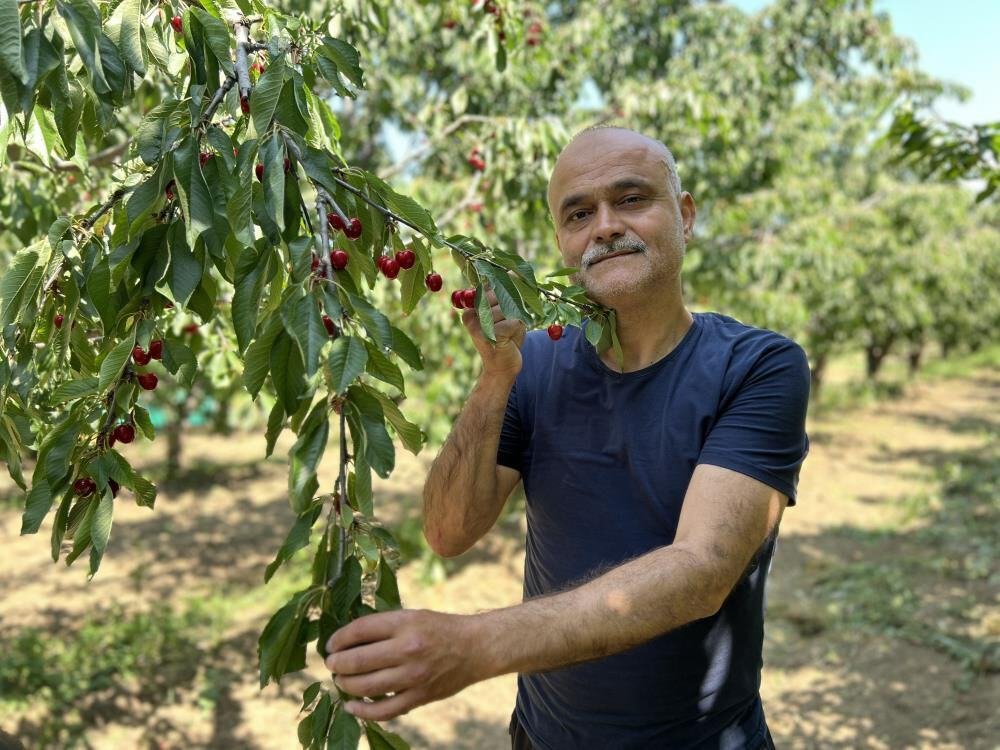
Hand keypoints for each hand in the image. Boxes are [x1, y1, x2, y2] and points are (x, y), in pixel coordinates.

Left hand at [324, 608, 489, 720]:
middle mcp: (408, 649)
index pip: (360, 630)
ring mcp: (413, 676)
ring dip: (346, 684)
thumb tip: (347, 640)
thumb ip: (384, 627)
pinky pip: (383, 710)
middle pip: (358, 660)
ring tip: (341, 679)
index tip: (330, 645)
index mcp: (405, 623)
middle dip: (337, 663)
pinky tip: (351, 706)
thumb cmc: (439, 628)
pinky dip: (362, 711)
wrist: (474, 648)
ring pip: (366, 686)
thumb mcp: (412, 616)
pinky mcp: (419, 697)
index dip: (339, 639)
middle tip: (331, 664)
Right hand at [460, 273, 525, 378]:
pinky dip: (518, 329)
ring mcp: (478, 325)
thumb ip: (504, 292)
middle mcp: (471, 315)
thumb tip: (511, 270)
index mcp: (471, 307)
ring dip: (515, 319)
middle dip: (511, 306)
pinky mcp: (489, 335)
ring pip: (507, 308)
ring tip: (509, 332)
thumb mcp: (505, 311)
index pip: (490, 287)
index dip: (504, 292)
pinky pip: (513, 321)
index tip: (507, 305)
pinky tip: (510, 339)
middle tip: (509, 322)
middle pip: (499, 295)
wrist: (503, 365)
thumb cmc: (505, 337)